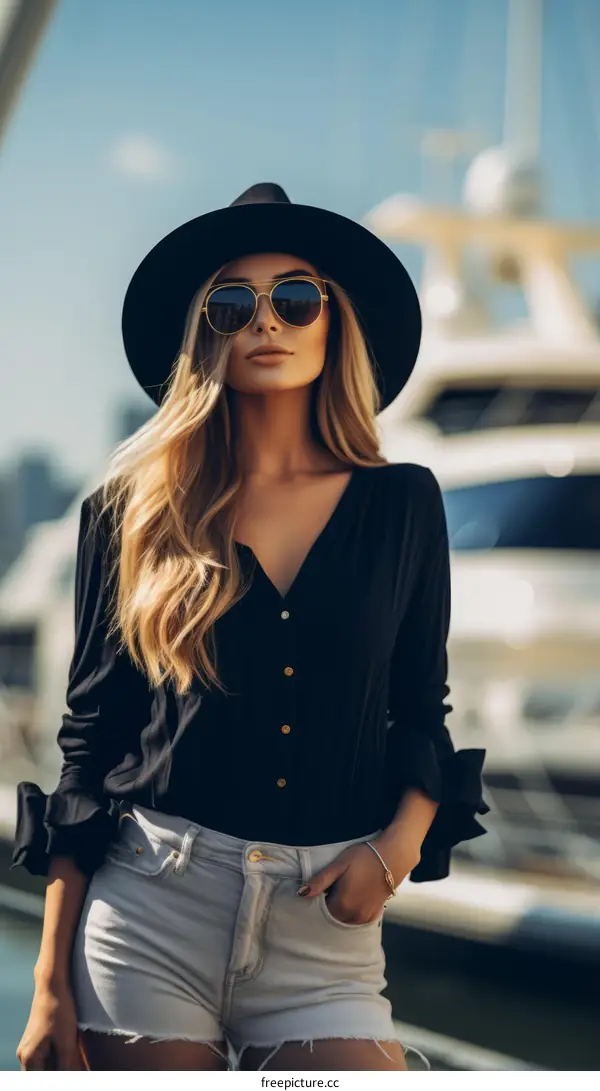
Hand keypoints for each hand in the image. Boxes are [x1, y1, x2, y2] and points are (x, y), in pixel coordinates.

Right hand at [16, 980, 84, 1070]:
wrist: (53, 985)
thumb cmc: (59, 1012)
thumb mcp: (67, 1043)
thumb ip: (67, 1068)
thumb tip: (70, 1079)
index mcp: (29, 1059)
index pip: (42, 1081)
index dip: (58, 1079)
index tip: (70, 1069)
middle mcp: (25, 1056)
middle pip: (43, 1074)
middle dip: (60, 1071)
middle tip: (75, 1065)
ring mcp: (29, 1048)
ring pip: (46, 1066)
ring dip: (60, 1066)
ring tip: (74, 1058)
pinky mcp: (37, 1041)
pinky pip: (47, 1057)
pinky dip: (59, 1058)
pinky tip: (72, 1053)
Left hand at [297, 840, 419, 924]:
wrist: (393, 857)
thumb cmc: (364, 857)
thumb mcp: (339, 865)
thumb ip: (320, 882)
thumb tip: (301, 894)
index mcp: (342, 905)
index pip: (321, 910)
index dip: (320, 898)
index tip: (324, 887)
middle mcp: (353, 916)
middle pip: (333, 917)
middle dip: (330, 905)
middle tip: (334, 886)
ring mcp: (365, 917)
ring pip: (345, 920)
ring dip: (341, 910)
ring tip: (345, 889)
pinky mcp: (374, 914)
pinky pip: (357, 919)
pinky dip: (352, 912)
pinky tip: (355, 896)